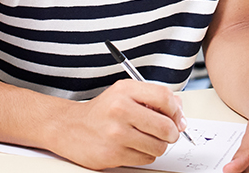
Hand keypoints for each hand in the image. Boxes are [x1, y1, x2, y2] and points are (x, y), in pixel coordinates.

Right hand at [49, 79, 184, 169]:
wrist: (69, 128)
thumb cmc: (102, 111)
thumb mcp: (125, 94)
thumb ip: (153, 98)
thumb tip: (179, 111)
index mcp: (125, 90)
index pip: (165, 98)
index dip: (176, 111)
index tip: (177, 118)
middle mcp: (120, 110)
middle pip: (166, 127)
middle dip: (172, 133)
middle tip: (168, 133)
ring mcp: (117, 133)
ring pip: (158, 146)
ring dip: (157, 145)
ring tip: (145, 139)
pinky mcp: (114, 153)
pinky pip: (146, 158)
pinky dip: (144, 155)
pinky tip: (133, 147)